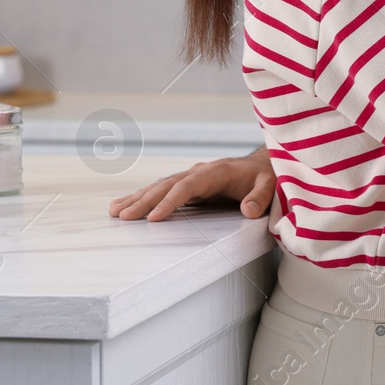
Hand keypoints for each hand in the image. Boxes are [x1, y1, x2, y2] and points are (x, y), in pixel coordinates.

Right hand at [107, 147, 274, 221]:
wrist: (265, 166)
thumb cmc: (266, 176)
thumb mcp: (270, 185)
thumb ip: (260, 197)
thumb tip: (248, 210)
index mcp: (215, 172)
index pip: (187, 186)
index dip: (170, 201)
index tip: (153, 218)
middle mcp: (199, 172)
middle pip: (166, 185)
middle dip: (144, 201)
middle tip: (122, 216)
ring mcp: (192, 178)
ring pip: (160, 186)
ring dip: (137, 198)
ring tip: (114, 211)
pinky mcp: (189, 185)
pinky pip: (163, 191)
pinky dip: (144, 198)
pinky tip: (128, 206)